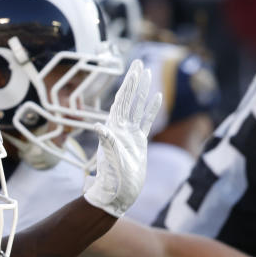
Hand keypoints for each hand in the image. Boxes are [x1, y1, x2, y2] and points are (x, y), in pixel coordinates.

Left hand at [84, 59, 161, 217]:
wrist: (117, 194)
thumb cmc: (112, 179)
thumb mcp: (109, 158)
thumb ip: (106, 141)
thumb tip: (99, 126)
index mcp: (113, 128)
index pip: (122, 100)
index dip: (128, 83)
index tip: (133, 68)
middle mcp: (120, 128)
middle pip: (129, 99)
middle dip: (134, 81)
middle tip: (140, 62)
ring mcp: (129, 135)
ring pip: (138, 107)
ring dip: (142, 91)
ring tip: (148, 74)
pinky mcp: (138, 143)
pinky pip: (146, 122)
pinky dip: (151, 109)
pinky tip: (156, 98)